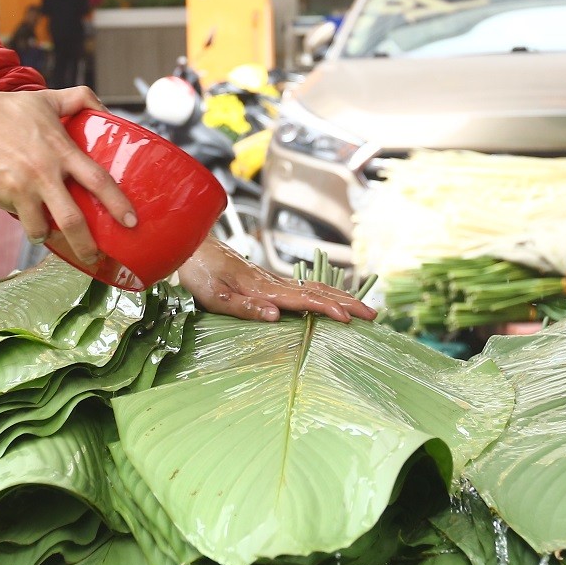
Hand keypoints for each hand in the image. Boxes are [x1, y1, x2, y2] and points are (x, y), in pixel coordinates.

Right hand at [0, 85, 134, 266]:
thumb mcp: (45, 98)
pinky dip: (25, 221)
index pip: (98, 180)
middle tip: (94, 257)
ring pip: (42, 228)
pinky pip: (19, 219)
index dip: (118, 204)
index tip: (131, 221)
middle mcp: (44, 172)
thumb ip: (79, 99)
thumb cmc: (3, 109)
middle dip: (87, 246)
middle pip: (74, 220)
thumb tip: (104, 108)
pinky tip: (24, 214)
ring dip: (48, 235)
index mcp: (61, 150)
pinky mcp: (1, 196)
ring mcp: (21, 187)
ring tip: (51, 234)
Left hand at [176, 238, 375, 322]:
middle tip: (373, 314)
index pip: (302, 300)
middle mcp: (273, 283)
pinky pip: (304, 288)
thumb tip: (276, 317)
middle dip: (346, 302)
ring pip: (314, 288)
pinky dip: (325, 293)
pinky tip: (333, 298)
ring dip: (340, 297)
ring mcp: (272, 280)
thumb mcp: (215, 297)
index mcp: (263, 289)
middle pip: (317, 292)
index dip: (326, 309)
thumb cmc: (200, 274)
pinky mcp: (268, 281)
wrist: (191, 246)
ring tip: (364, 308)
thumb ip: (245, 308)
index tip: (348, 318)